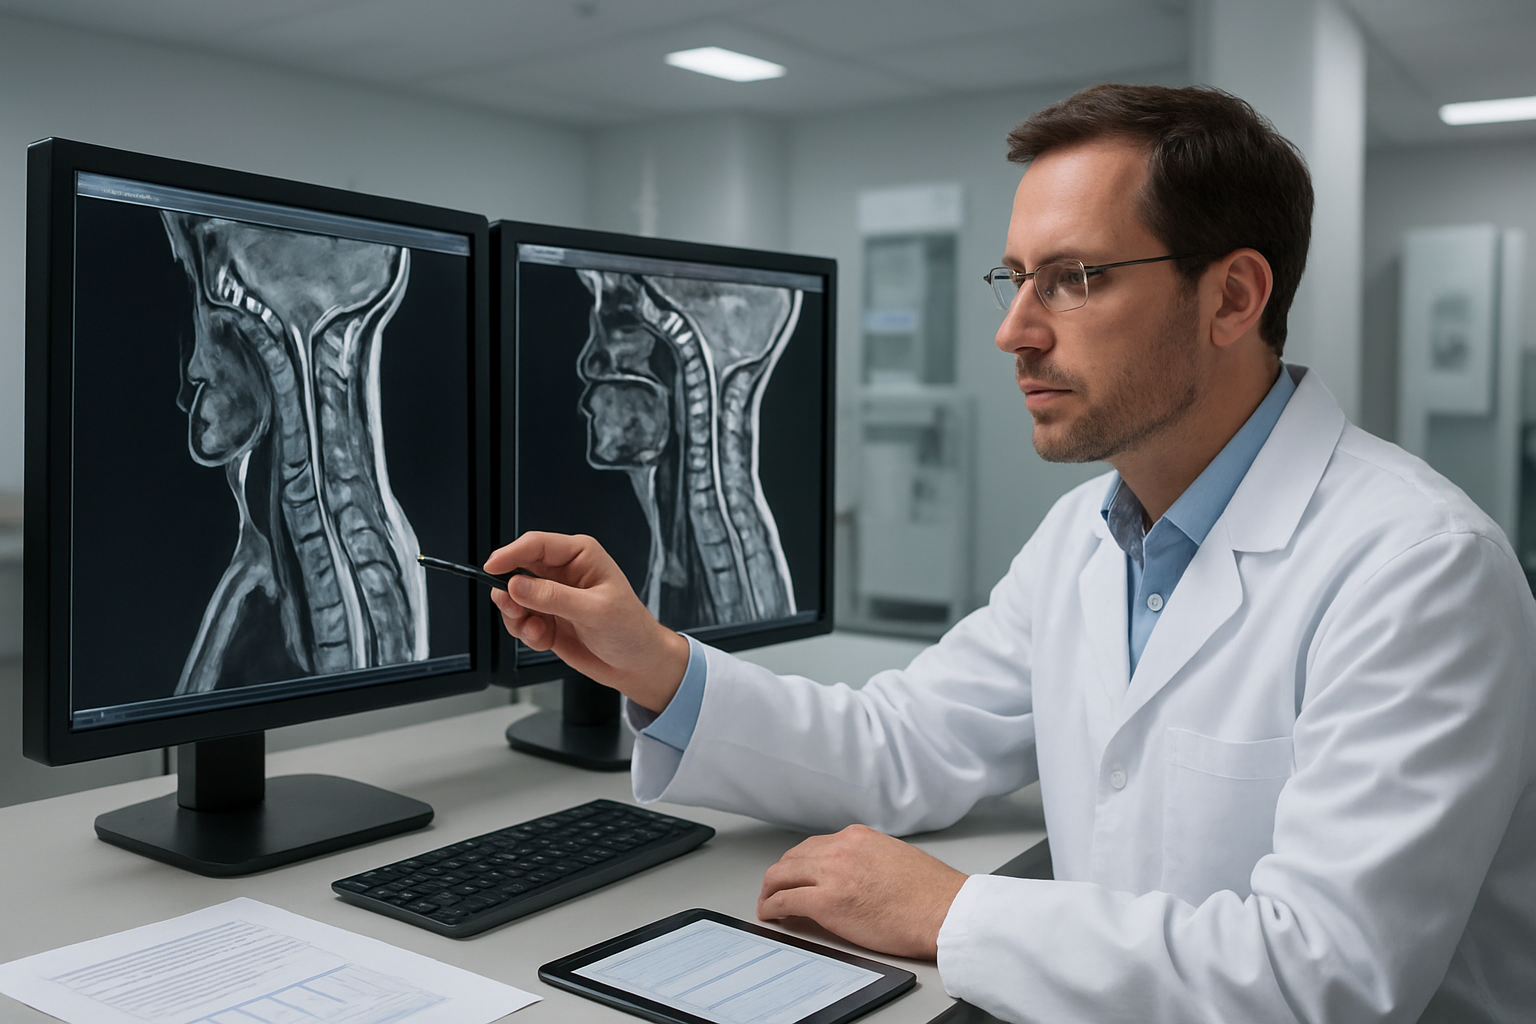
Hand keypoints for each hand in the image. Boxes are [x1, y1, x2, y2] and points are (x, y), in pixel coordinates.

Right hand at [485, 532, 689, 711]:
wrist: (638, 665)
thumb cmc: (631, 630)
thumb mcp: (595, 611)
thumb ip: (553, 597)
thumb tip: (517, 585)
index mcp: (580, 556)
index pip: (536, 544)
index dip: (511, 554)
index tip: (492, 568)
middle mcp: (564, 572)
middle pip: (518, 569)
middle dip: (510, 591)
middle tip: (513, 608)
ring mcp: (553, 597)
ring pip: (514, 597)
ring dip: (516, 616)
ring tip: (535, 630)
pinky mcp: (547, 619)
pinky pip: (520, 621)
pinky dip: (526, 633)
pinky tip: (543, 639)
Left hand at [757, 825, 967, 959]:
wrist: (945, 911)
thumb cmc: (931, 893)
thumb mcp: (894, 857)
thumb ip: (867, 859)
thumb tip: (851, 876)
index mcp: (857, 837)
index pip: (814, 846)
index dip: (798, 863)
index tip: (794, 874)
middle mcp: (840, 848)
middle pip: (792, 857)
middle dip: (778, 875)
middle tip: (772, 889)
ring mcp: (831, 874)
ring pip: (782, 875)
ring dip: (769, 889)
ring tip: (766, 903)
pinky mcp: (826, 903)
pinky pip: (785, 901)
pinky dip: (771, 907)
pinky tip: (769, 914)